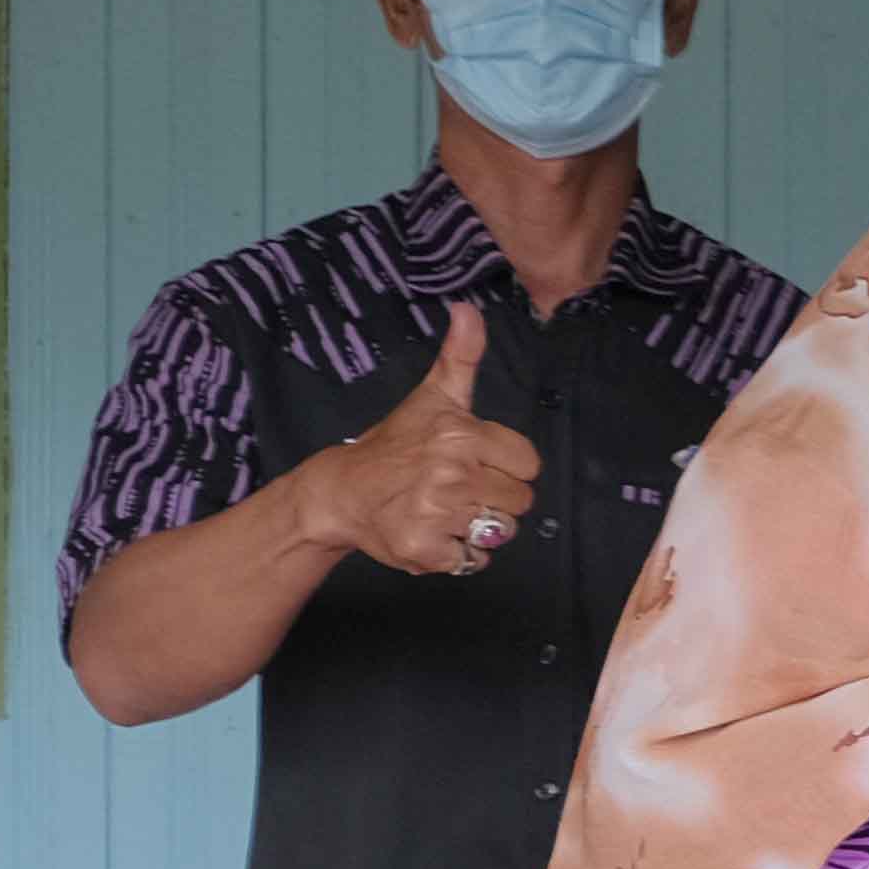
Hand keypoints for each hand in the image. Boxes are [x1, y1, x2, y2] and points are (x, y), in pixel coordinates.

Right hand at [311, 302, 538, 576]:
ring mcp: (436, 514)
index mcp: (462, 435)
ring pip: (499, 532)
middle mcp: (451, 473)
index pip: (529, 465)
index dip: (507, 467)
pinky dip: (456, 554)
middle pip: (520, 502)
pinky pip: (472, 560)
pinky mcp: (423, 550)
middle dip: (494, 499)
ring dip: (477, 527)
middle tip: (455, 488)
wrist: (340, 491)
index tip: (476, 462)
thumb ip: (461, 356)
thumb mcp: (433, 396)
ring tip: (443, 510)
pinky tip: (431, 532)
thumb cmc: (395, 443)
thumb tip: (468, 308)